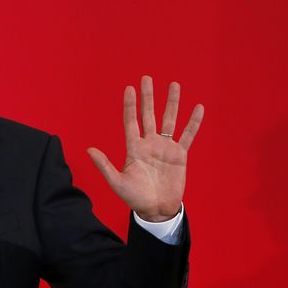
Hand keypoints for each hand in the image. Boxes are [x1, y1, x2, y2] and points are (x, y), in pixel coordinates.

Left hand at [87, 75, 203, 221]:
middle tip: (146, 78)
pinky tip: (198, 108)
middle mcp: (149, 144)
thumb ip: (105, 165)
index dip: (130, 106)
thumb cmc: (134, 197)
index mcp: (134, 148)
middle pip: (149, 115)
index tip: (128, 89)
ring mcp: (165, 148)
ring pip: (169, 120)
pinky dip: (193, 123)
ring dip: (171, 103)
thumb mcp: (117, 182)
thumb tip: (89, 150)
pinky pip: (188, 136)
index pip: (131, 122)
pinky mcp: (179, 155)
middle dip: (148, 97)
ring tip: (174, 85)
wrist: (156, 209)